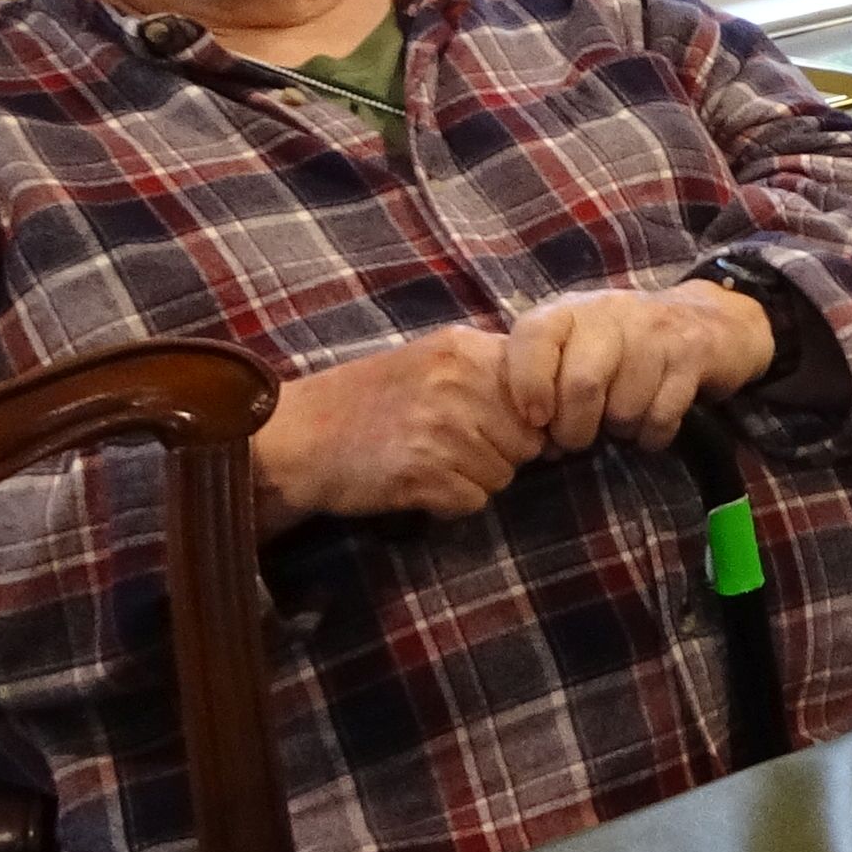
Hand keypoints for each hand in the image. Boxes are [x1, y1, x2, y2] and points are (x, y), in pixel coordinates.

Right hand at [251, 326, 542, 529]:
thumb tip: (557, 412)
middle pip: (529, 440)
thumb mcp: (431, 363)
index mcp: (464, 349)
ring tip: (428, 462)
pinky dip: (449, 502)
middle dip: (500, 453)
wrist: (294, 435)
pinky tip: (416, 483)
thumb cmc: (367, 402)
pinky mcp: (423, 471)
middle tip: (449, 448)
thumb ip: (489, 374)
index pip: (541, 392)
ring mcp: (441, 427)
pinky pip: (473, 501)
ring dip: (473, 479)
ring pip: (504, 475)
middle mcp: (458, 383)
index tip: (500, 429)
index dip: (528, 420)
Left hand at [498, 283, 774, 457]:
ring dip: (620, 430)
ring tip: (621, 420)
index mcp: (571, 310)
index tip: (536, 418)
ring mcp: (656, 333)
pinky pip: (662, 415)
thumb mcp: (576, 342)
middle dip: (575, 429)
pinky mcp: (693, 355)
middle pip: (582, 384)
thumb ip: (544, 375)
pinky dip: (652, 435)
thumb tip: (528, 434)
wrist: (705, 318)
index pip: (535, 336)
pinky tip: (650, 426)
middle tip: (577, 438)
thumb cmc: (622, 342)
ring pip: (625, 406)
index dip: (528, 383)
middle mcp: (612, 314)